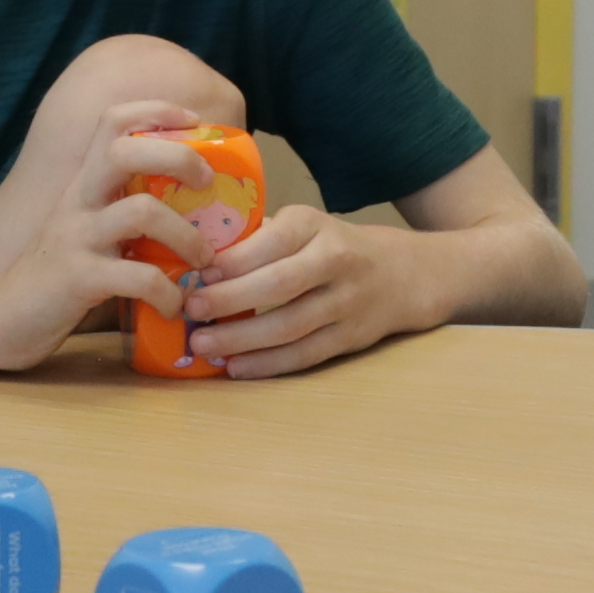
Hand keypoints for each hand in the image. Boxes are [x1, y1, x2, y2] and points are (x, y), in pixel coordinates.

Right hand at [0, 107, 233, 368]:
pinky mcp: (77, 280)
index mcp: (84, 185)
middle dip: (178, 157)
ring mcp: (76, 239)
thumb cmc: (57, 277)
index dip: (156, 110)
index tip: (194, 121)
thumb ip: (122, 212)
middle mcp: (78, 202)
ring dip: (186, 235)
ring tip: (204, 260)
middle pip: (125, 150)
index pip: (112, 121)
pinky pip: (136, 276)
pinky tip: (174, 305)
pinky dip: (167, 292)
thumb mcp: (86, 230)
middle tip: (207, 182)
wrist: (1, 320)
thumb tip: (193, 210)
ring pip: (141, 212)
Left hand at [176, 199, 425, 376]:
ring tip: (203, 346)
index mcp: (314, 225)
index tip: (196, 274)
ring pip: (291, 326)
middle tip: (190, 310)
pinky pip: (305, 355)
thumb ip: (257, 237)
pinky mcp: (351, 337)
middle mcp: (336, 261)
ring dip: (242, 339)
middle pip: (280, 285)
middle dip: (230, 300)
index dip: (232, 261)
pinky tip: (236, 367)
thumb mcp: (302, 225)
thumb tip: (192, 255)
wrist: (403, 273)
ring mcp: (347, 302)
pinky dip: (268, 364)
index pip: (271, 242)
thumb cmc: (331, 246)